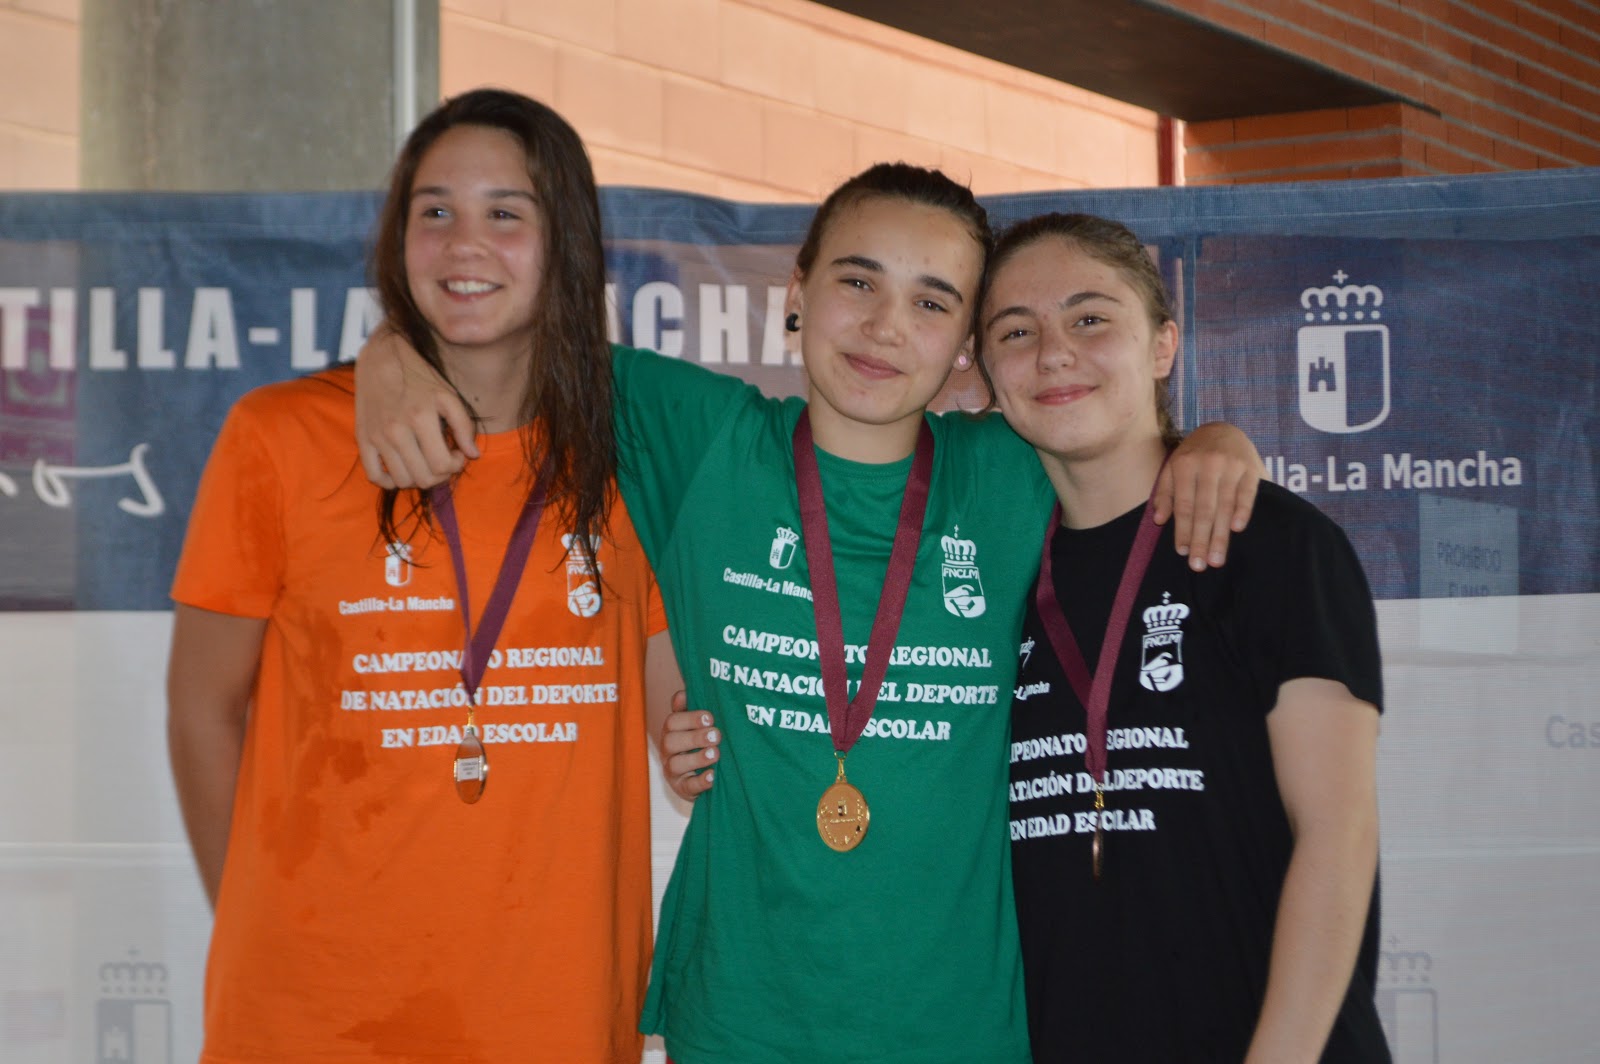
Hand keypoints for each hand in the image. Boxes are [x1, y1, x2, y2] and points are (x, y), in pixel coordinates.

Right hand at [354, 323, 477, 488]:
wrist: (381, 358)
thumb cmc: (420, 376)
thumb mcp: (448, 395)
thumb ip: (464, 426)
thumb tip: (473, 455)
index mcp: (420, 418)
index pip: (441, 465)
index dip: (455, 466)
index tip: (457, 453)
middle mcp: (396, 431)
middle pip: (423, 478)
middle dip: (440, 475)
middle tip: (443, 460)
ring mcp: (377, 436)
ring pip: (402, 480)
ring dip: (419, 478)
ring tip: (425, 462)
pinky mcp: (363, 438)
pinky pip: (374, 475)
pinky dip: (390, 481)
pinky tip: (403, 469)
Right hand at [658, 691, 717, 799]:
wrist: (707, 774)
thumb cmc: (702, 742)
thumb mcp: (697, 725)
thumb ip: (689, 709)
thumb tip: (683, 693)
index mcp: (672, 731)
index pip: (672, 721)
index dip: (690, 718)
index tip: (710, 717)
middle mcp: (668, 750)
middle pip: (671, 741)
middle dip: (694, 737)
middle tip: (716, 736)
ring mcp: (673, 771)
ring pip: (675, 764)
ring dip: (696, 758)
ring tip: (715, 754)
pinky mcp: (682, 789)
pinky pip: (688, 786)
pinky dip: (700, 781)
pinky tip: (713, 776)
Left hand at [1152, 422, 1262, 569]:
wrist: (1223, 430)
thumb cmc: (1193, 455)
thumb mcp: (1172, 468)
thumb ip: (1164, 493)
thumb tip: (1159, 520)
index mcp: (1184, 465)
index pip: (1184, 505)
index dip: (1183, 530)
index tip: (1183, 553)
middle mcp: (1208, 464)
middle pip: (1204, 510)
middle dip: (1201, 540)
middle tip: (1200, 565)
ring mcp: (1231, 466)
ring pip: (1225, 506)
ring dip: (1221, 535)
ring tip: (1217, 559)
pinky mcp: (1251, 468)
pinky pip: (1247, 494)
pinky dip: (1242, 511)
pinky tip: (1237, 530)